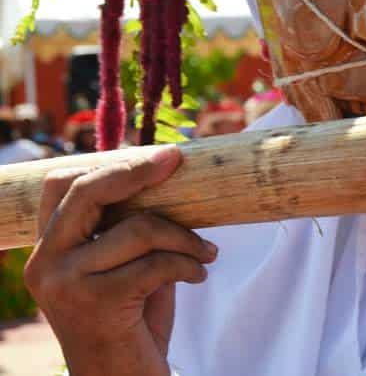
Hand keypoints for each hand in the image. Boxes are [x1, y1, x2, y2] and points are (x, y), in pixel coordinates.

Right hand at [24, 147, 217, 375]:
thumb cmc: (129, 322)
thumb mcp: (122, 267)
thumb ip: (126, 229)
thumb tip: (162, 174)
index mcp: (46, 250)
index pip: (62, 186)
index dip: (109, 164)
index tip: (157, 156)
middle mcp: (45, 264)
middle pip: (89, 192)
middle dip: (138, 171)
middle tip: (175, 161)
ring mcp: (66, 284)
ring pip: (139, 228)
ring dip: (186, 237)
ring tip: (206, 252)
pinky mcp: (96, 304)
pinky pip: (157, 263)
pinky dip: (189, 265)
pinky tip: (199, 275)